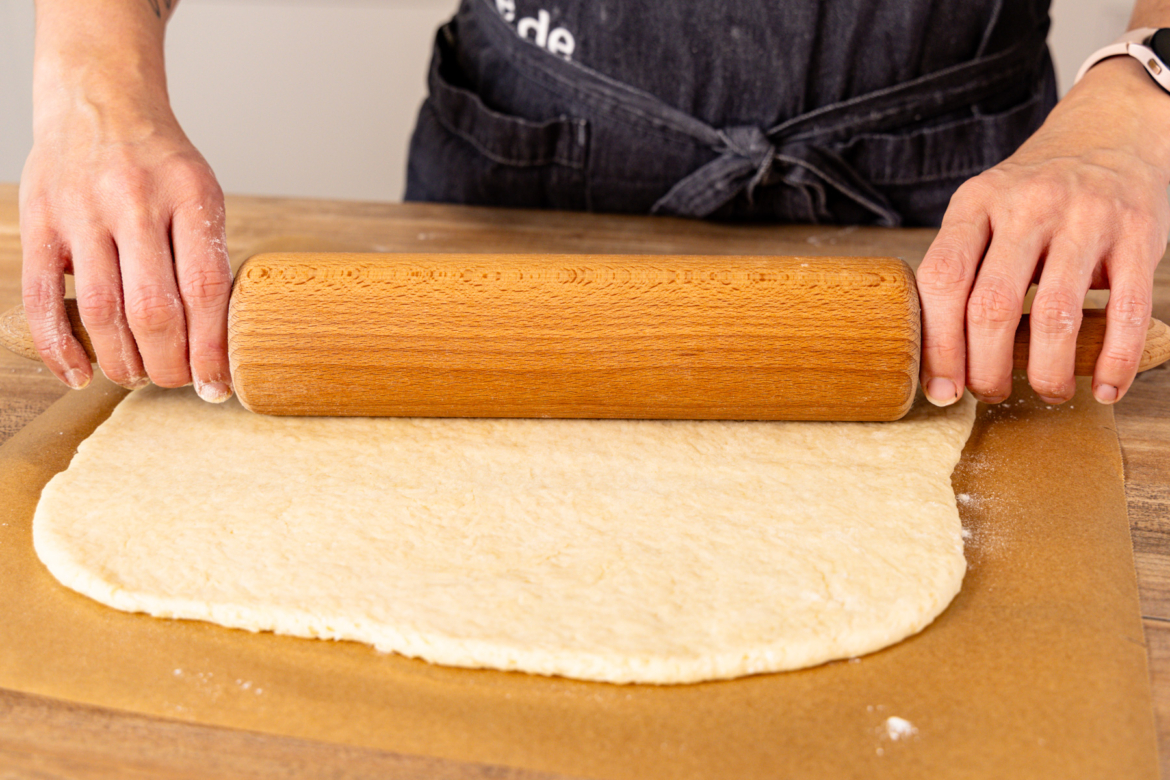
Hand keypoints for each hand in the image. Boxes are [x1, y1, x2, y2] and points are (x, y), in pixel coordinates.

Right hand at [20, 95, 232, 400]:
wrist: (99, 101)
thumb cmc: (160, 163)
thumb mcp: (201, 195)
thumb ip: (206, 257)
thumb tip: (217, 343)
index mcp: (189, 195)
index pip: (204, 289)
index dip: (211, 348)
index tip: (217, 386)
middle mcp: (134, 201)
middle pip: (153, 309)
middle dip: (169, 363)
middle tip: (177, 383)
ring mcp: (82, 212)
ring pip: (101, 311)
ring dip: (123, 362)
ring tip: (139, 378)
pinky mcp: (40, 223)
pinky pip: (44, 300)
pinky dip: (61, 347)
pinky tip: (81, 373)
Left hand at [917, 56, 1169, 406]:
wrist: (1112, 134)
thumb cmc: (1036, 193)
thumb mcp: (986, 211)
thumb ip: (964, 269)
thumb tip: (940, 361)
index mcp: (976, 202)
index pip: (942, 280)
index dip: (937, 345)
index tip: (941, 389)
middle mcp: (1027, 205)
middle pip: (991, 306)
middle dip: (986, 368)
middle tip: (989, 393)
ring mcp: (1085, 217)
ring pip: (1054, 316)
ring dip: (1047, 372)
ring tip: (1047, 391)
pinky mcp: (1138, 233)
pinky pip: (1126, 311)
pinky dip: (1114, 361)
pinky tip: (1104, 387)